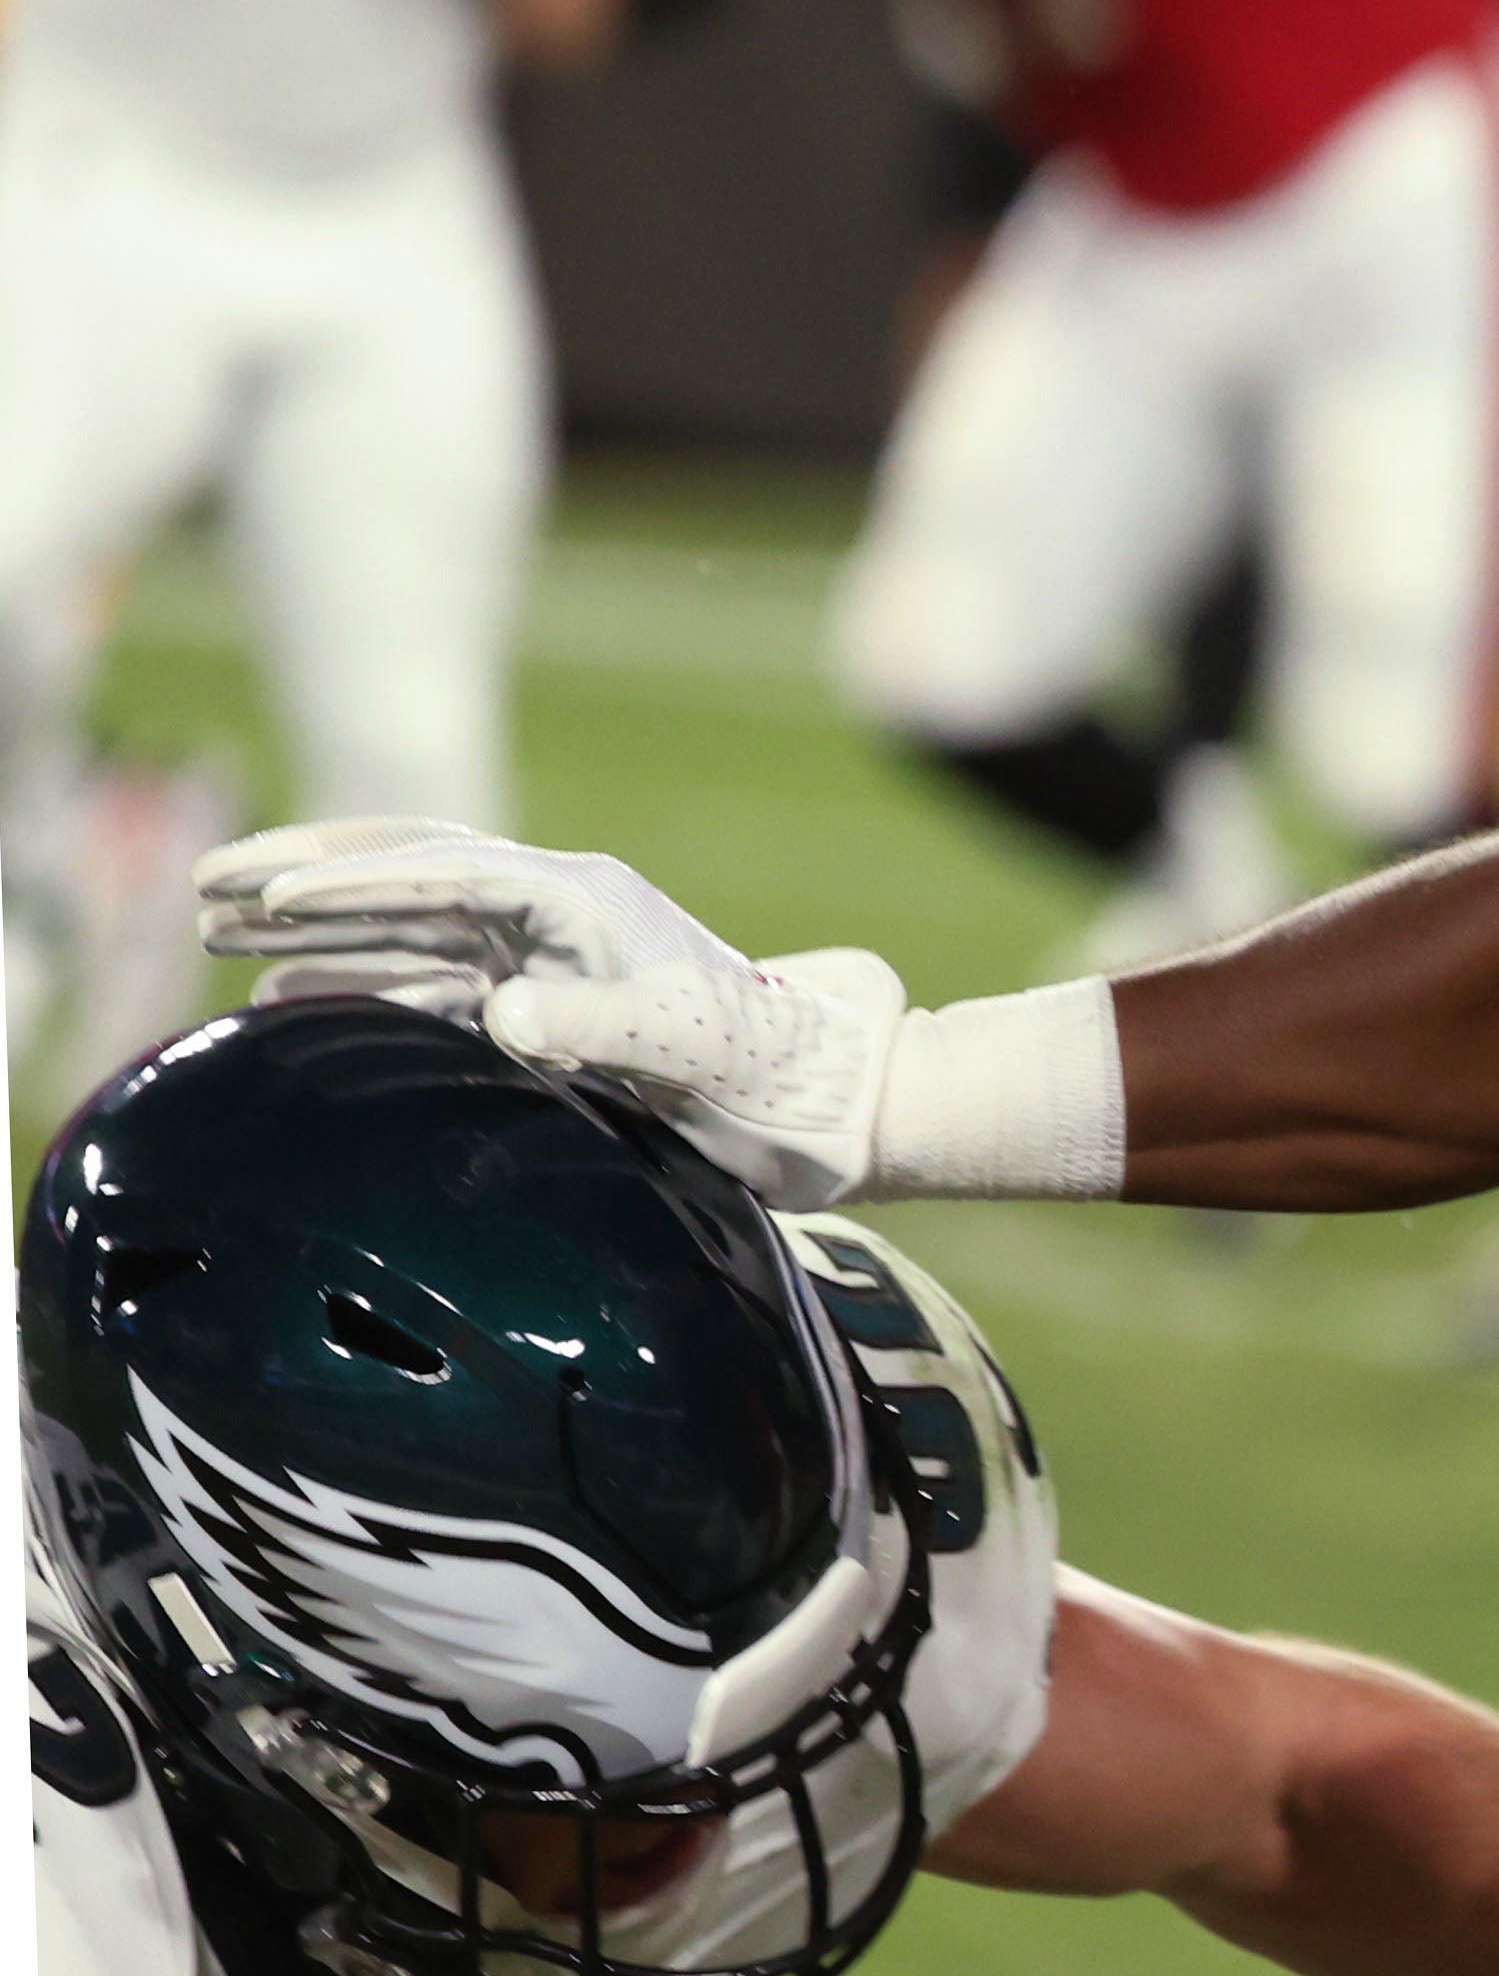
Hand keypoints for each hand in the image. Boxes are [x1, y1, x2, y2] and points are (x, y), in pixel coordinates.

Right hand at [195, 820, 906, 1206]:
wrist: (817, 1102)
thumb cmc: (759, 1070)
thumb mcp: (682, 1044)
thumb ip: (596, 1023)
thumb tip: (502, 1011)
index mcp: (581, 900)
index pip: (444, 873)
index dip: (354, 883)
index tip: (267, 894)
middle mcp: (552, 914)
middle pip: (405, 876)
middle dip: (305, 878)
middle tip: (203, 884)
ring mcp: (539, 957)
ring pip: (401, 927)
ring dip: (313, 928)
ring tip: (213, 930)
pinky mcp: (537, 1006)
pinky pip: (423, 986)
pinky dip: (352, 988)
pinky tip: (283, 1005)